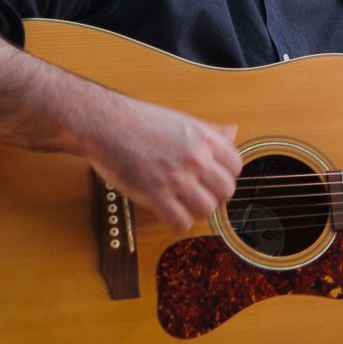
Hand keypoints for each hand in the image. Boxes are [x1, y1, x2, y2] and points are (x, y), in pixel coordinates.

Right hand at [73, 89, 241, 233]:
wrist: (107, 124)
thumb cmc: (141, 121)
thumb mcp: (182, 120)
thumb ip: (209, 132)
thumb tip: (233, 133)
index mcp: (204, 138)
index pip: (235, 166)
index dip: (224, 175)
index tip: (211, 179)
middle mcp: (195, 157)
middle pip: (226, 191)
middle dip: (214, 195)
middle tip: (198, 194)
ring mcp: (176, 177)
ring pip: (207, 209)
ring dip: (197, 211)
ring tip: (183, 204)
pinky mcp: (155, 194)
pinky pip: (181, 221)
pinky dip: (179, 223)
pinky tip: (170, 215)